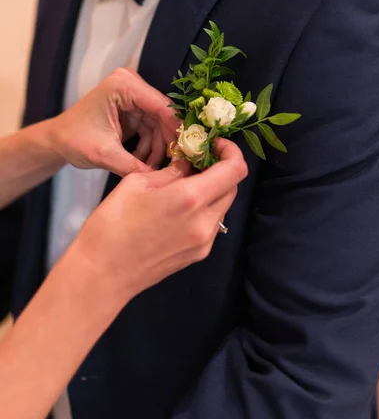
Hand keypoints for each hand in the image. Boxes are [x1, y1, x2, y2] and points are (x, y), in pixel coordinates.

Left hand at [48, 68, 177, 176]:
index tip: (188, 152)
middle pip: (164, 115)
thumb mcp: (104, 154)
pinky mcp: (134, 111)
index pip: (162, 106)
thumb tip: (161, 180)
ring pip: (161, 125)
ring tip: (153, 170)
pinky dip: (151, 148)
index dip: (177, 130)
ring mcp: (134, 98)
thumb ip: (133, 165)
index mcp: (123, 86)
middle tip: (178, 166)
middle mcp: (132, 86)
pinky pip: (152, 130)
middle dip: (170, 141)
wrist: (57, 141)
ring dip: (159, 149)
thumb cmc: (74, 140)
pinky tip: (145, 164)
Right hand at [73, 138, 247, 306]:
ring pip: (223, 206)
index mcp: (191, 198)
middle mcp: (206, 221)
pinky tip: (181, 208)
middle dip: (221, 170)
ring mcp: (205, 242)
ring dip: (213, 190)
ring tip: (186, 184)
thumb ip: (170, 172)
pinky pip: (212, 224)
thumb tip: (187, 164)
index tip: (215, 144)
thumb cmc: (112, 223)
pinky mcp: (199, 255)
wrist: (103, 273)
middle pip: (232, 188)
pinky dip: (204, 210)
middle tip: (197, 162)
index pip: (235, 169)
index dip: (232, 152)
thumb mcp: (137, 183)